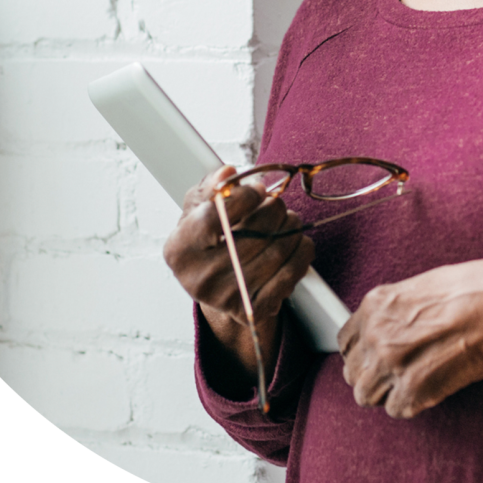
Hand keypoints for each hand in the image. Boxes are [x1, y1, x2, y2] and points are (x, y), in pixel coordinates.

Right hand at [163, 165, 314, 324]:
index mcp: (180, 250)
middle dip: (274, 209)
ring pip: (278, 249)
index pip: (215, 216)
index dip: (244, 197)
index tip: (258, 189)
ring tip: (287, 220)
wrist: (218, 287)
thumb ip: (210, 188)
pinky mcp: (256, 310)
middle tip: (275, 204)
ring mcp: (228, 298)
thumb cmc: (209, 241)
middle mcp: (200, 278)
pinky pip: (292, 272)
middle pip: (254, 232)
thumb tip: (227, 173)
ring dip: (292, 227)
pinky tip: (296, 243)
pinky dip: (301, 251)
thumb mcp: (198, 211)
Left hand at [337, 256, 482, 418]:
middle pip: (353, 373)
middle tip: (396, 371)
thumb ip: (390, 312)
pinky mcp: (414, 390)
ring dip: (386, 392)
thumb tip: (382, 330)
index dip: (362, 352)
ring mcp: (392, 364)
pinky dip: (411, 404)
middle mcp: (376, 335)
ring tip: (411, 381)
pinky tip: (428, 388)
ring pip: (367, 396)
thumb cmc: (468, 289)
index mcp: (374, 306)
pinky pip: (396, 409)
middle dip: (372, 374)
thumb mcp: (416, 287)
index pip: (345, 343)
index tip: (374, 356)